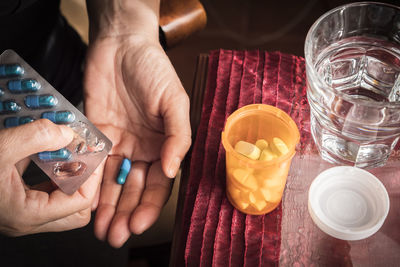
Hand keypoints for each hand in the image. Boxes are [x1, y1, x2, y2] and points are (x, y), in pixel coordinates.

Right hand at [0, 119, 100, 235]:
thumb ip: (36, 137)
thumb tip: (69, 132)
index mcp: (26, 215)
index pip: (81, 202)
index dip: (92, 175)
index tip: (91, 150)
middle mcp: (27, 220)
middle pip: (77, 209)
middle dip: (85, 180)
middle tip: (82, 153)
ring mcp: (20, 214)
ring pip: (62, 201)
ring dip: (69, 175)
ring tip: (65, 149)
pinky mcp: (14, 203)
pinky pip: (44, 191)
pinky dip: (51, 172)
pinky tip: (44, 152)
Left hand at [84, 36, 190, 246]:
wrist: (121, 45)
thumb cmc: (154, 70)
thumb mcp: (175, 101)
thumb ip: (178, 136)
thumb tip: (174, 170)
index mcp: (165, 145)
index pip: (160, 183)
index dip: (150, 205)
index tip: (138, 224)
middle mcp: (143, 149)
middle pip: (135, 188)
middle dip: (126, 213)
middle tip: (115, 236)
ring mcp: (119, 144)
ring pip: (113, 183)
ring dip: (108, 207)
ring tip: (101, 230)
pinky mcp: (97, 135)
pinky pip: (93, 164)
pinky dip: (90, 184)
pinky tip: (87, 203)